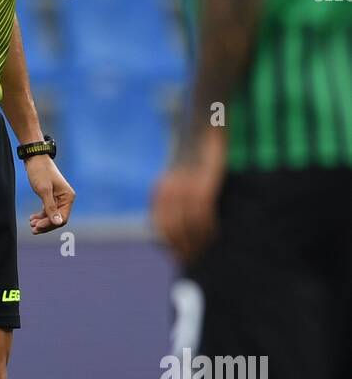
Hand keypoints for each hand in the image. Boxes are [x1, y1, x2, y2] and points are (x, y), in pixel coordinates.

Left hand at [26, 156, 75, 233]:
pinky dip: (41, 216)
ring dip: (42, 222)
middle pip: (57, 219)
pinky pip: (48, 210)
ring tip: (31, 224)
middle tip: (32, 229)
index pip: (62, 218)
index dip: (50, 224)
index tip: (37, 226)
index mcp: (68, 197)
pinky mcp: (51, 196)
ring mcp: (59, 198)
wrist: (35, 158)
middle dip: (45, 225)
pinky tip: (33, 219)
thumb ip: (50, 207)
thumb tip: (58, 223)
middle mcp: (66, 198)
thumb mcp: (44, 190)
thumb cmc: (40, 172)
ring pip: (52, 216)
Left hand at [151, 127, 226, 263]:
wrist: (205, 114)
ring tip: (210, 253)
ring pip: (187, 223)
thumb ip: (186, 198)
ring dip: (199, 242)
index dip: (172, 247)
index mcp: (162, 190)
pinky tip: (217, 234)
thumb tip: (194, 228)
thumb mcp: (187, 174)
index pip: (161, 228)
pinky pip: (202, 208)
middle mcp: (169, 187)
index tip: (184, 261)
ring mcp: (185, 182)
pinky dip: (209, 226)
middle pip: (172, 230)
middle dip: (186, 250)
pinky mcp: (204, 175)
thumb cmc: (200, 148)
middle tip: (200, 264)